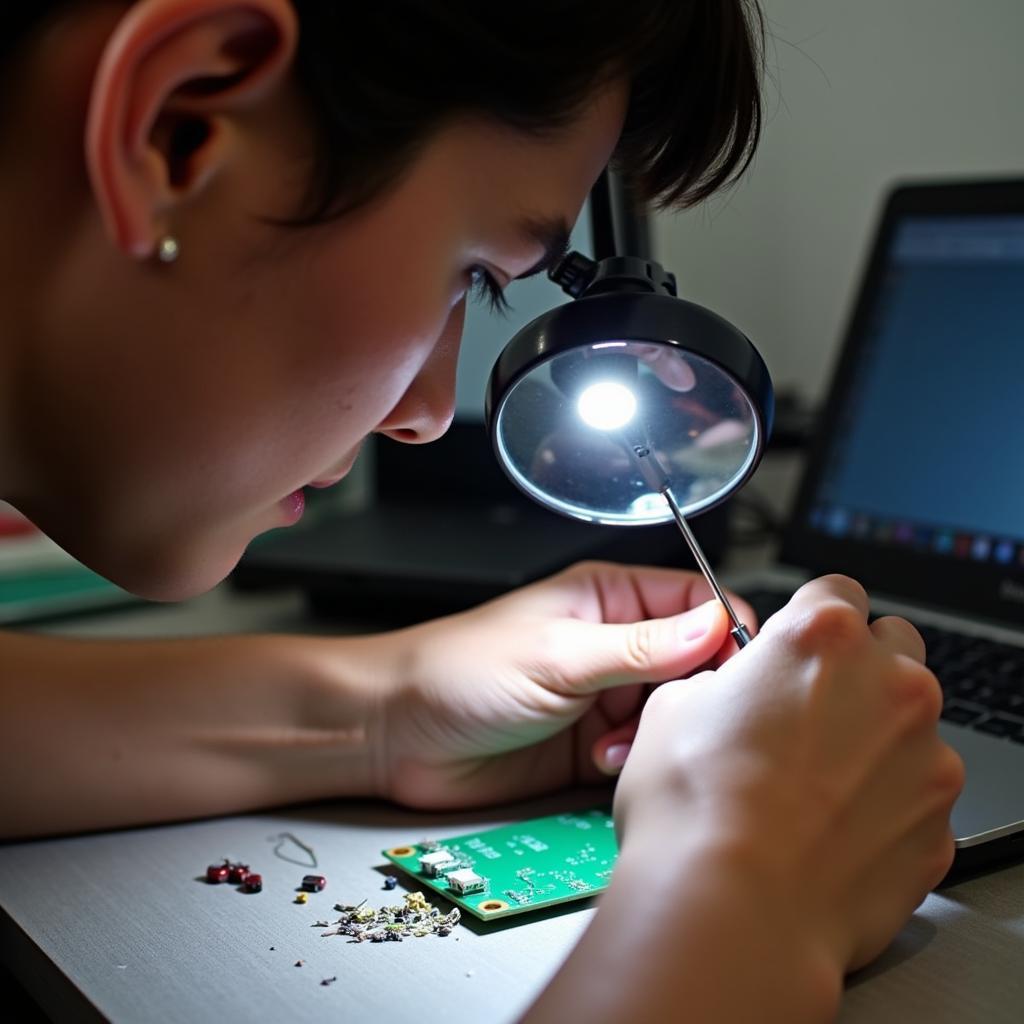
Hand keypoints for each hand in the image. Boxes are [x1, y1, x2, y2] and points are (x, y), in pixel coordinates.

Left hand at [368, 561, 753, 808]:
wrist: (398, 735)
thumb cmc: (460, 670)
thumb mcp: (558, 654)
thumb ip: (642, 647)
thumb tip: (717, 625)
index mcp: (609, 597)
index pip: (698, 601)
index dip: (724, 632)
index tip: (733, 669)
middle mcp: (615, 644)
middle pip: (695, 663)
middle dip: (691, 692)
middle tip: (672, 713)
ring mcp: (604, 695)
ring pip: (673, 712)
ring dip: (658, 731)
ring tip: (619, 741)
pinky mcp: (592, 744)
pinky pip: (642, 751)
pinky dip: (635, 760)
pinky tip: (603, 762)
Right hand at [612, 574, 962, 977]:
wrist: (732, 912)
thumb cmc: (695, 809)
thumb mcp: (671, 709)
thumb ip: (719, 681)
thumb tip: (727, 691)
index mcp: (821, 636)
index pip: (836, 591)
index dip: (808, 619)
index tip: (795, 647)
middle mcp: (890, 684)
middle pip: (892, 647)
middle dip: (857, 669)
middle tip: (806, 712)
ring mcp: (926, 757)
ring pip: (910, 725)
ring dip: (873, 739)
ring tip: (811, 787)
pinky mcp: (939, 827)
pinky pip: (917, 796)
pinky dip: (885, 805)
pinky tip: (830, 833)